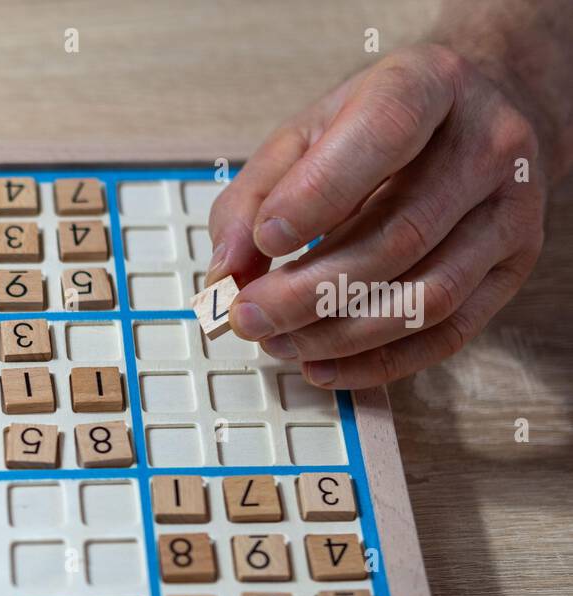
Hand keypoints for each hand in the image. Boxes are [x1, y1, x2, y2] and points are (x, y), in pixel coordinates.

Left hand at [207, 43, 548, 388]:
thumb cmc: (373, 130)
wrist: (471, 120)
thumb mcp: (304, 136)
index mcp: (430, 85)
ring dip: (338, 334)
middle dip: (310, 290)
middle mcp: (488, 143)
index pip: (384, 134)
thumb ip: (254, 197)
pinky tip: (321, 364)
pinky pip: (448, 334)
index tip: (267, 239)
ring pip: (426, 296)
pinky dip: (377, 363)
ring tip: (277, 341)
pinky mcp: (514, 266)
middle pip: (400, 235)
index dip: (320, 193)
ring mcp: (512, 209)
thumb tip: (227, 273)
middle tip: (249, 316)